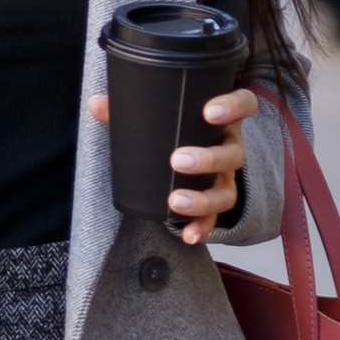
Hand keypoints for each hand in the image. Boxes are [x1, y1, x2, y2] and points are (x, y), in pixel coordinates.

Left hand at [88, 83, 255, 249]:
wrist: (191, 156)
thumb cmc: (179, 128)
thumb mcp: (162, 115)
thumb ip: (131, 107)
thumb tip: (96, 104)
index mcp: (223, 120)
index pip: (244, 104)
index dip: (233, 106)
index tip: (209, 111)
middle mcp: (230, 148)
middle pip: (233, 154)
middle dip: (208, 158)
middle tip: (178, 160)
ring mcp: (226, 178)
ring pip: (226, 192)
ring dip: (203, 199)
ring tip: (175, 201)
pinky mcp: (215, 203)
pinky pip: (214, 219)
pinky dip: (202, 228)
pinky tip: (187, 235)